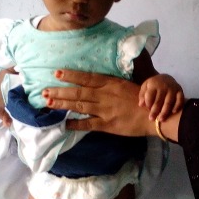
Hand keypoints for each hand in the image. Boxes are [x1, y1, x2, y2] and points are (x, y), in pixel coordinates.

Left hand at [42, 69, 181, 140]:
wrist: (154, 117)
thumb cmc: (144, 100)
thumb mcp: (128, 84)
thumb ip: (112, 83)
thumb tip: (98, 80)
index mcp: (111, 83)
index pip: (87, 78)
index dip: (71, 75)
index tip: (56, 73)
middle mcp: (106, 95)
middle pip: (78, 92)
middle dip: (59, 91)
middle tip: (44, 91)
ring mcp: (105, 111)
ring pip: (79, 106)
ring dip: (62, 104)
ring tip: (48, 102)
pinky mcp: (107, 125)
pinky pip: (87, 124)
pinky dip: (75, 124)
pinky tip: (63, 123)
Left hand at [138, 74, 184, 120]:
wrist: (166, 78)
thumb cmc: (154, 85)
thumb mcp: (145, 86)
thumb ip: (142, 95)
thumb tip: (141, 105)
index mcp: (154, 84)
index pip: (150, 95)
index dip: (148, 104)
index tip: (147, 110)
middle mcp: (164, 86)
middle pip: (159, 100)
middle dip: (155, 111)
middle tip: (151, 119)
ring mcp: (173, 89)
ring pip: (169, 102)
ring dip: (165, 111)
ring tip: (161, 119)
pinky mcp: (180, 91)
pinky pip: (180, 99)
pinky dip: (177, 106)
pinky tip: (173, 112)